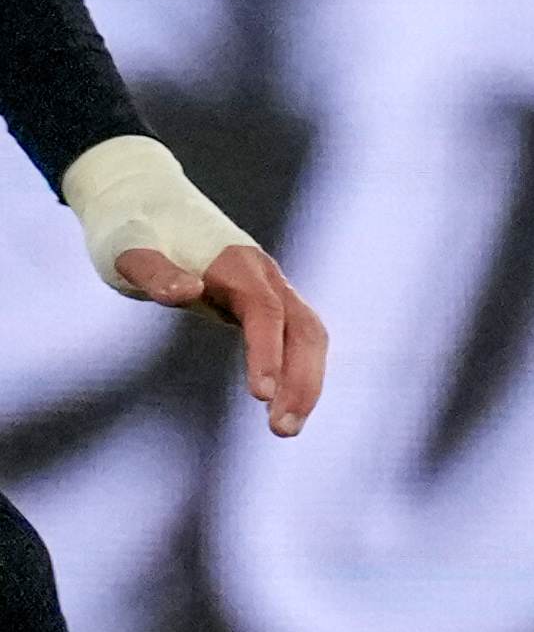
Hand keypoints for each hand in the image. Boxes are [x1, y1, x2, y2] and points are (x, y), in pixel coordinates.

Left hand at [114, 240, 326, 437]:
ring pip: (308, 336)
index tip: (259, 395)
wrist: (147, 201)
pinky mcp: (264, 303)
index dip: (267, 351)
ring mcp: (269, 288)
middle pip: (304, 328)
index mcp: (234, 263)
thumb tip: (187, 294)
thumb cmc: (132, 228)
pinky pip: (296, 339)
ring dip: (306, 381)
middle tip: (282, 430)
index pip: (265, 311)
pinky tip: (285, 405)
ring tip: (286, 428)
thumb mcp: (127, 250)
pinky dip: (299, 372)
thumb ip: (155, 272)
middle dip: (302, 379)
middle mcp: (264, 275)